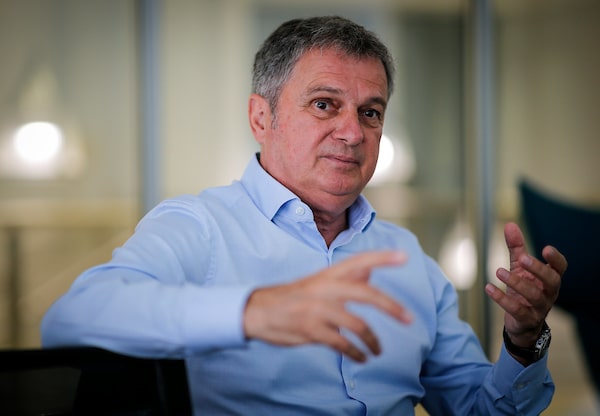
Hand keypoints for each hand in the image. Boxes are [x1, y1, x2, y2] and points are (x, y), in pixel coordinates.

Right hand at [243, 251, 411, 361]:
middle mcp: (325, 288)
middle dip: (391, 307)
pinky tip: (361, 358)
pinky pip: (342, 344)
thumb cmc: (293, 297)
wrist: (258, 311)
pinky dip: (356, 353)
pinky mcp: (311, 330)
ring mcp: (318, 309)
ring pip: (357, 325)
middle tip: (409, 319)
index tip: (404, 256)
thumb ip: (345, 278)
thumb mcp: (318, 282)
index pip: (359, 261)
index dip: (382, 257)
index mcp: (328, 275)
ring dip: (373, 341)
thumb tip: (370, 271)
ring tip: (378, 351)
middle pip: (366, 294)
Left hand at [485, 222, 566, 349]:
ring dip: (517, 283)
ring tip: (498, 271)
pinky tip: (488, 287)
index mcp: (549, 279)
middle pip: (551, 281)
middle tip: (523, 259)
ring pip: (534, 296)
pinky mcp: (526, 319)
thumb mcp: (519, 268)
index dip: (556, 259)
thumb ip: (516, 248)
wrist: (522, 324)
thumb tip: (510, 224)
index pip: (560, 268)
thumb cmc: (523, 291)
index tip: (546, 248)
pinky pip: (517, 310)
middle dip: (538, 269)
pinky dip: (502, 299)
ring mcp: (539, 308)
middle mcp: (548, 293)